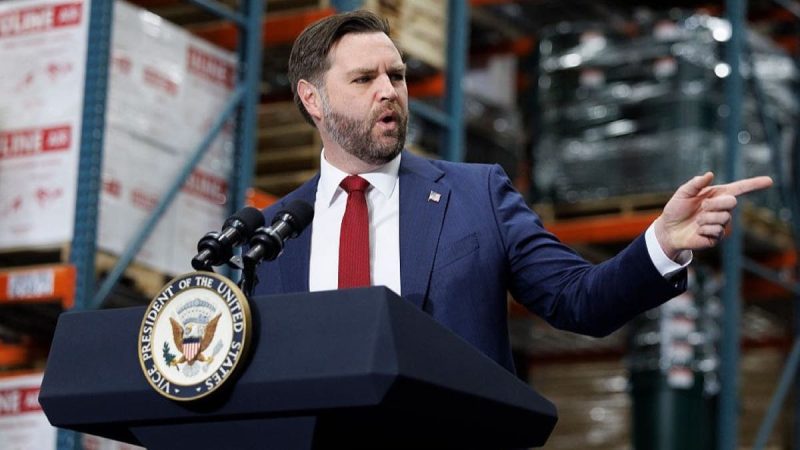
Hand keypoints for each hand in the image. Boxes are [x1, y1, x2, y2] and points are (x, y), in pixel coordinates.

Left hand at [654, 172, 772, 259]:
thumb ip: (695, 183)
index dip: (754, 184)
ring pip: (724, 218)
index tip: (769, 181)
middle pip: (732, 202)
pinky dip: (704, 229)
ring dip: (706, 218)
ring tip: (696, 220)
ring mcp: (721, 223)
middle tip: (702, 206)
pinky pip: (717, 231)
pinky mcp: (717, 237)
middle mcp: (722, 208)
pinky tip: (697, 230)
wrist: (668, 230)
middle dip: (715, 203)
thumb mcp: (682, 193)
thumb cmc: (676, 209)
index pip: (740, 188)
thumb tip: (709, 174)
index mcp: (717, 195)